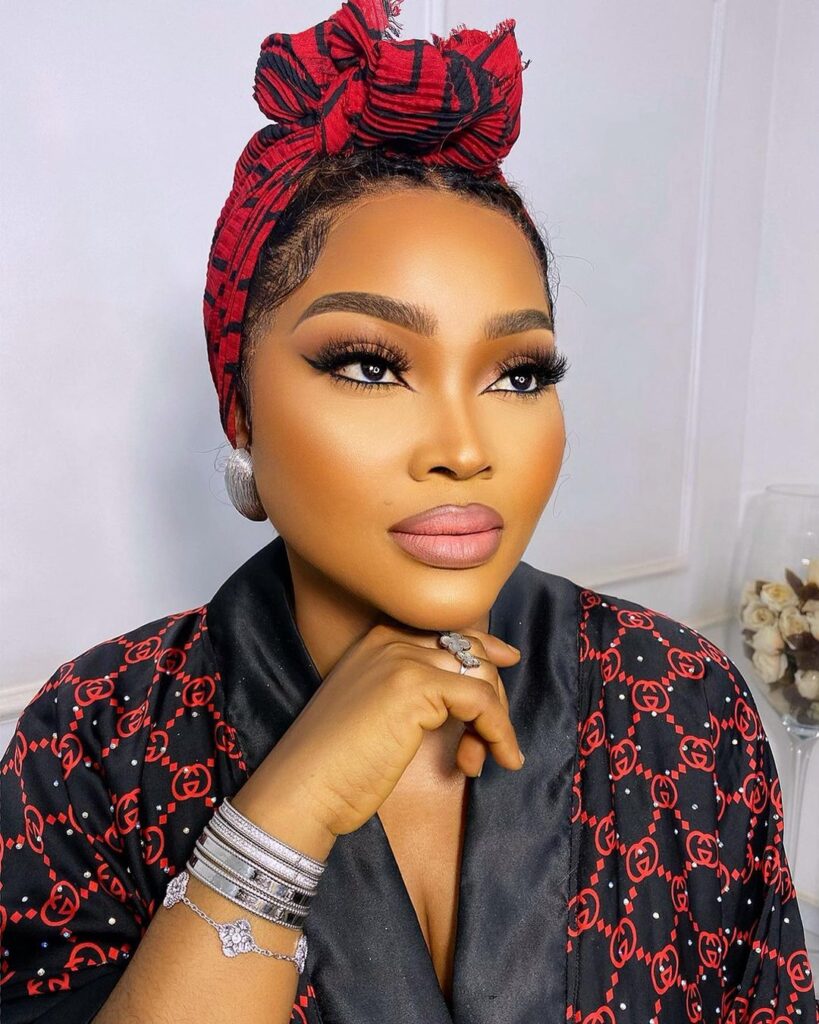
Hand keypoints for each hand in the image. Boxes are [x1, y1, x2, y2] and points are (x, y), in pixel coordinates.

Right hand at [251, 621, 522, 837]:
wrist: (302, 788)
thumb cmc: (336, 764)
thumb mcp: (377, 712)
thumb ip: (414, 691)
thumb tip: (471, 693)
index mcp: (378, 639)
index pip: (449, 631)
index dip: (484, 648)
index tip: (509, 662)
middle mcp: (391, 639)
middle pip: (472, 651)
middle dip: (492, 697)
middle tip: (486, 747)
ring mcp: (403, 659)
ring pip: (482, 675)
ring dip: (494, 722)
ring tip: (477, 762)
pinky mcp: (416, 687)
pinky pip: (482, 701)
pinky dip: (499, 732)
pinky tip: (500, 758)